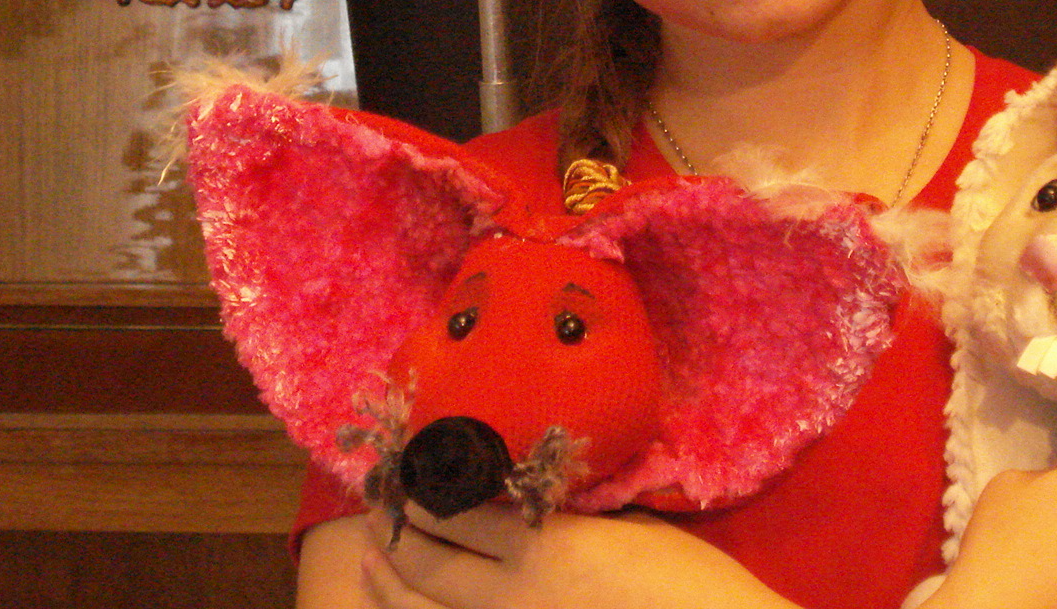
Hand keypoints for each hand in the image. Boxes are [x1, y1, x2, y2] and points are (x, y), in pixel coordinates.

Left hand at [362, 501, 797, 608]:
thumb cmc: (685, 581)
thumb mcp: (627, 527)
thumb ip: (566, 516)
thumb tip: (522, 497)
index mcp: (543, 548)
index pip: (456, 510)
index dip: (421, 486)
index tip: (406, 462)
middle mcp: (512, 598)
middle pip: (425, 563)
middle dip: (393, 528)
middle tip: (379, 500)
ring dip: (388, 582)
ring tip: (371, 555)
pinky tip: (405, 607)